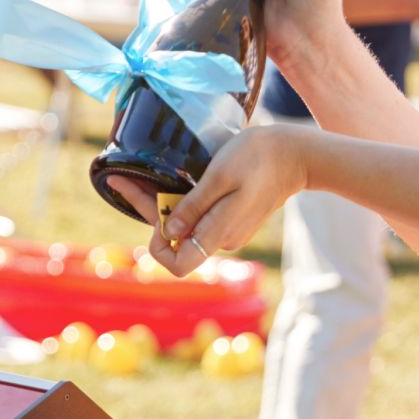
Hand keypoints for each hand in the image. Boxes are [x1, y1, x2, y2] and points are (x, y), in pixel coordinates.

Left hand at [142, 125, 318, 276]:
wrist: (297, 154)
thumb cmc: (259, 158)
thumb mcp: (220, 176)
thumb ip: (193, 207)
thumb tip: (168, 232)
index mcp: (219, 233)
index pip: (177, 264)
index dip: (158, 243)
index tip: (157, 209)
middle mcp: (222, 239)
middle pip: (176, 240)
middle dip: (149, 212)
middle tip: (121, 179)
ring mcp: (229, 230)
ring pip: (186, 226)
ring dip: (163, 205)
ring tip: (139, 176)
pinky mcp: (233, 219)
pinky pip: (200, 217)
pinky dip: (182, 202)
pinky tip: (170, 181)